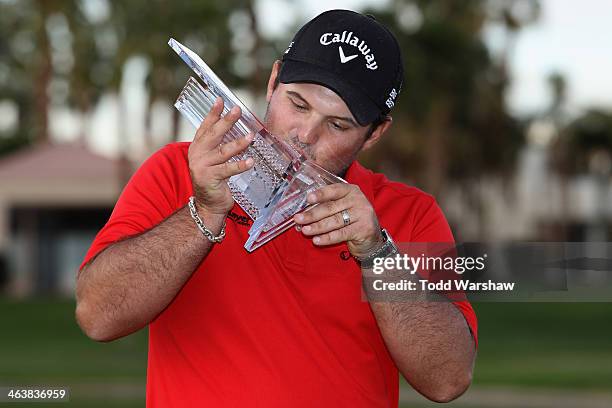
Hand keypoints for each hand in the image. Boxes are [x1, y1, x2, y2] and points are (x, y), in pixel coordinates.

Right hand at [188, 97, 253, 215]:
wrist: (207, 205)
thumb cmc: (213, 180)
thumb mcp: (212, 159)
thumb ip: (218, 145)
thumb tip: (233, 127)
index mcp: (197, 147)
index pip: (205, 127)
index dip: (213, 113)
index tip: (221, 100)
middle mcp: (198, 155)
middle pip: (214, 135)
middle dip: (226, 121)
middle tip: (237, 110)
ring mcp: (202, 167)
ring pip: (223, 152)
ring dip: (238, 143)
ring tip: (251, 137)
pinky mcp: (210, 178)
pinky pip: (228, 169)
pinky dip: (240, 165)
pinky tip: (250, 161)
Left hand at [293, 183, 383, 258]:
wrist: (371, 238)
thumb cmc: (351, 221)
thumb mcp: (342, 208)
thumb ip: (327, 207)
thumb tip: (303, 214)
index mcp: (351, 191)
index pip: (334, 190)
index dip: (320, 194)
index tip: (308, 198)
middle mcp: (358, 200)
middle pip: (331, 207)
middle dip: (312, 214)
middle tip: (298, 219)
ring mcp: (363, 214)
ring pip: (335, 221)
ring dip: (317, 227)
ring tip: (305, 231)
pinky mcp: (364, 229)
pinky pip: (341, 234)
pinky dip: (327, 238)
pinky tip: (316, 240)